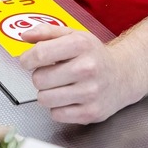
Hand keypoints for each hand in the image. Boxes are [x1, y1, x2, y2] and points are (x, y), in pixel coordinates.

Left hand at [18, 25, 140, 123]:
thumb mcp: (73, 35)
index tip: (28, 61)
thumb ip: (46, 32)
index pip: (40, 54)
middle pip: (39, 79)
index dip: (27, 59)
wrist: (123, 75)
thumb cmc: (93, 55)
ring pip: (45, 99)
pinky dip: (57, 108)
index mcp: (80, 44)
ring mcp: (90, 92)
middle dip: (39, 76)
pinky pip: (56, 115)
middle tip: (51, 73)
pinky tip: (68, 98)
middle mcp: (87, 68)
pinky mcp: (91, 112)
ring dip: (46, 93)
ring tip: (59, 86)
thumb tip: (24, 36)